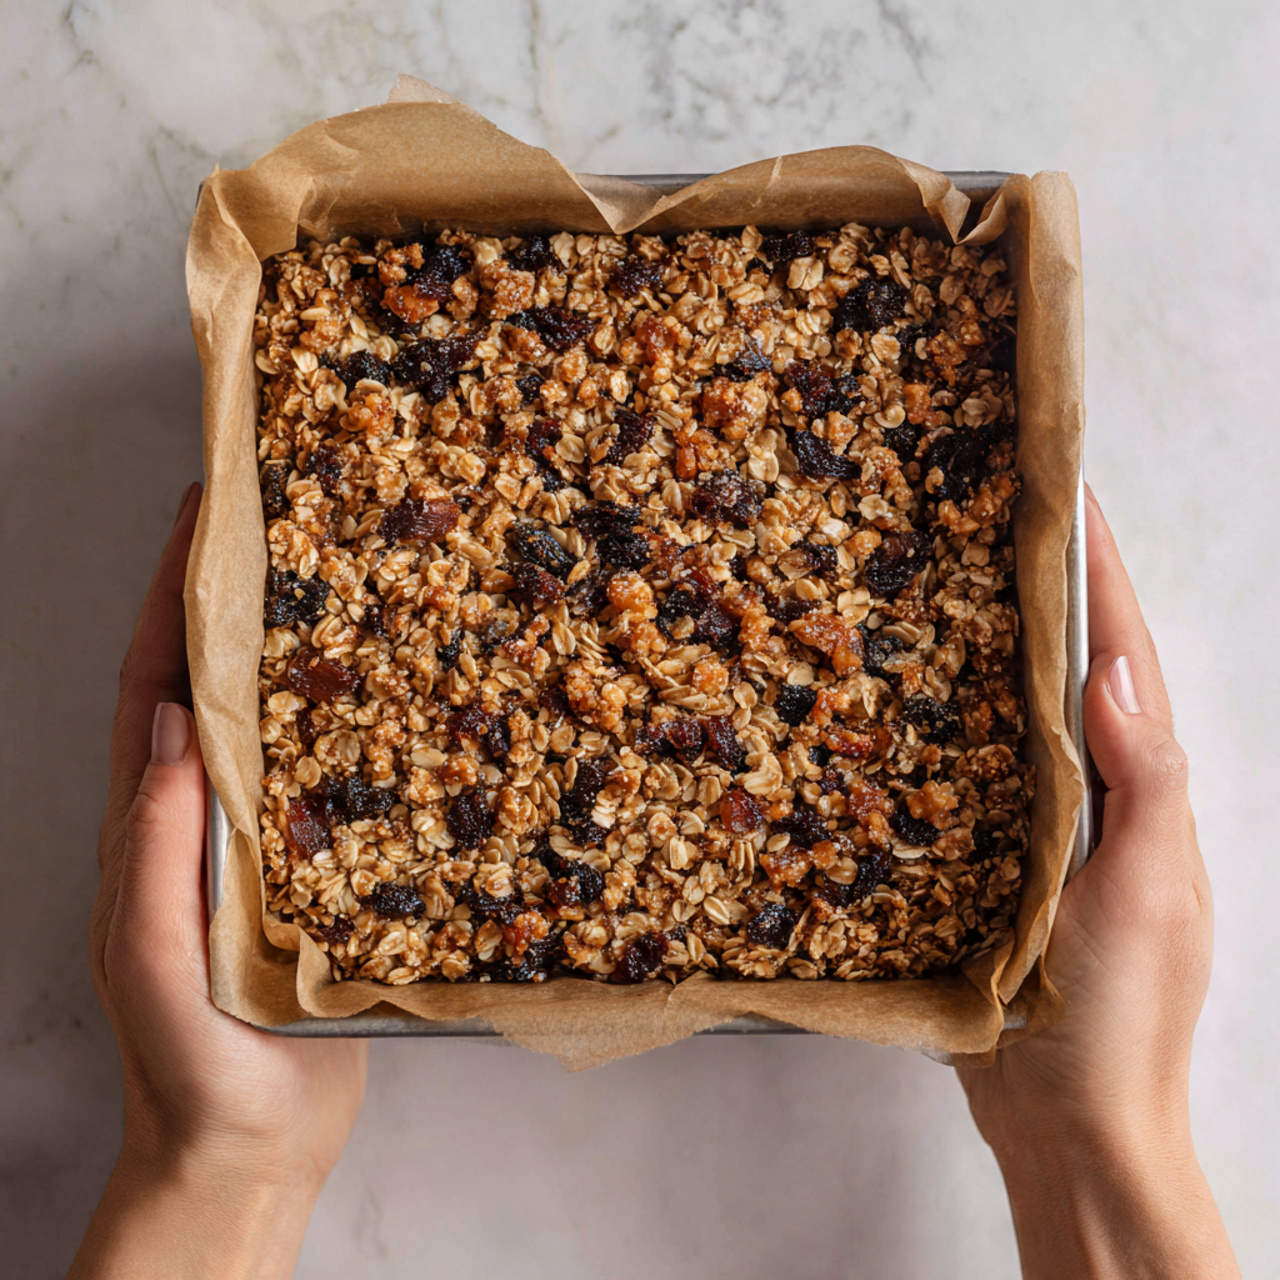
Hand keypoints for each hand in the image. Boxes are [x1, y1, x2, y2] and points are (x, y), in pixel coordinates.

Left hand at [70, 484, 366, 1279]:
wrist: (247, 1149)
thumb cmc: (187, 1068)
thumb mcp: (154, 959)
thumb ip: (155, 850)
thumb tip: (173, 729)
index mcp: (148, 831)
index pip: (155, 690)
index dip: (173, 601)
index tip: (204, 521)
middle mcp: (202, 823)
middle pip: (218, 689)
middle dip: (238, 603)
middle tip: (288, 527)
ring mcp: (262, 848)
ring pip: (282, 729)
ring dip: (303, 657)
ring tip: (350, 590)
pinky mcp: (323, 879)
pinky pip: (337, 789)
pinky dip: (359, 735)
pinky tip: (402, 706)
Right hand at [957, 486, 1237, 1277]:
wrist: (1076, 1130)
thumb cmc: (1120, 1017)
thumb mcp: (1146, 896)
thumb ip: (1141, 784)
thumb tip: (1112, 666)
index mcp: (1147, 795)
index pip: (1122, 660)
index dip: (1099, 575)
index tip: (1066, 492)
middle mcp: (1101, 801)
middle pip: (1072, 676)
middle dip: (1043, 594)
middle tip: (988, 520)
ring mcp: (1048, 835)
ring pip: (1019, 721)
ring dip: (994, 653)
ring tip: (945, 584)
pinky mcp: (994, 868)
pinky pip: (976, 780)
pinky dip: (952, 729)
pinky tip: (909, 704)